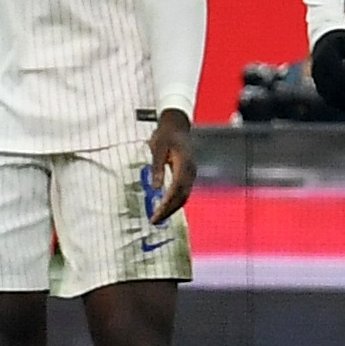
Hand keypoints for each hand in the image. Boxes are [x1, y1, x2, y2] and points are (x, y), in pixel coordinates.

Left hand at [145, 108, 196, 224]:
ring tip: (158, 217)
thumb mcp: (157, 149)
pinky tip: (164, 206)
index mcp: (184, 165)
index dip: (166, 205)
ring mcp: (191, 173)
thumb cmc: (165, 135)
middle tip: (154, 221)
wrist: (176, 124)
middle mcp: (190, 172)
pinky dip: (174, 201)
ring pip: (184, 196)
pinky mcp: (188, 174)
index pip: (176, 191)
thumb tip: (155, 188)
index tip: (155, 216)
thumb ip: (157, 168)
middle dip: (169, 211)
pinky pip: (183, 191)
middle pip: (182, 197)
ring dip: (172, 208)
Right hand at [309, 29, 344, 112]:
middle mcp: (318, 68)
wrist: (323, 41)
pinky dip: (338, 103)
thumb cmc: (342, 42)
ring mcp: (316, 77)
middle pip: (334, 88)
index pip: (340, 76)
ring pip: (329, 94)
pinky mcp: (317, 83)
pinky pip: (326, 96)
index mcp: (326, 56)